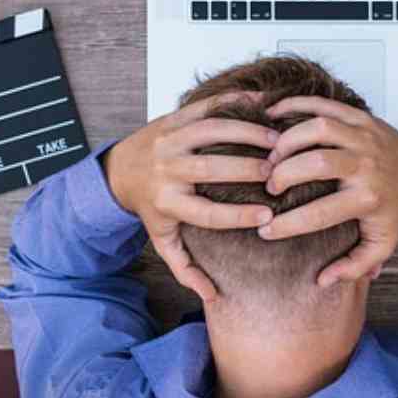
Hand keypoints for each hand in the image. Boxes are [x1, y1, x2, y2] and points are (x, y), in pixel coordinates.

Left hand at [103, 93, 277, 301]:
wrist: (119, 169)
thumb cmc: (150, 206)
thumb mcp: (162, 238)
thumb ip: (185, 267)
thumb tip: (211, 295)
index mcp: (167, 203)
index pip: (207, 213)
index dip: (239, 216)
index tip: (268, 216)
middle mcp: (167, 170)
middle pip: (211, 169)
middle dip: (247, 169)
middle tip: (278, 172)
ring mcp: (169, 140)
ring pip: (210, 131)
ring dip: (246, 132)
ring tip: (276, 139)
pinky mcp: (174, 118)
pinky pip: (205, 107)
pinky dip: (234, 102)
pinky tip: (261, 103)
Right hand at [257, 97, 397, 286]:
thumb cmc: (397, 210)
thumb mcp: (382, 244)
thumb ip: (354, 266)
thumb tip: (321, 281)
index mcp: (368, 199)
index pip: (319, 214)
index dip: (287, 225)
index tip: (264, 231)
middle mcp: (366, 165)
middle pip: (316, 163)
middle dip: (284, 174)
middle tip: (269, 186)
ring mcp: (363, 137)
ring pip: (318, 128)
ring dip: (287, 140)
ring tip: (271, 155)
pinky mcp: (359, 117)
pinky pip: (323, 105)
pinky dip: (295, 105)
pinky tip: (272, 115)